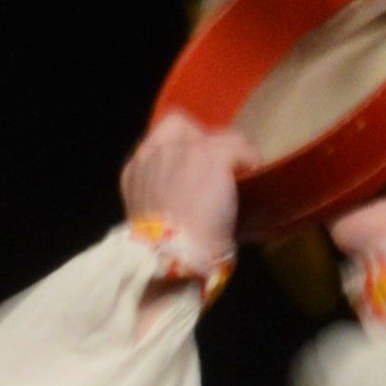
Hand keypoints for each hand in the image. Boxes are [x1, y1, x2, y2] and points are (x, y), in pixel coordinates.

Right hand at [120, 112, 242, 276]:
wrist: (177, 258)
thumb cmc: (163, 248)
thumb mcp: (150, 213)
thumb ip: (162, 190)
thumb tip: (189, 185)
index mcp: (134, 170)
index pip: (161, 133)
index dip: (184, 143)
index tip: (195, 161)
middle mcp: (154, 153)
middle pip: (189, 128)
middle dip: (207, 146)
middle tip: (220, 168)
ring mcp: (182, 151)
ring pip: (219, 137)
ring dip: (231, 154)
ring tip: (240, 174)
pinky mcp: (210, 155)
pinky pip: (240, 147)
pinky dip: (248, 159)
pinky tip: (250, 174)